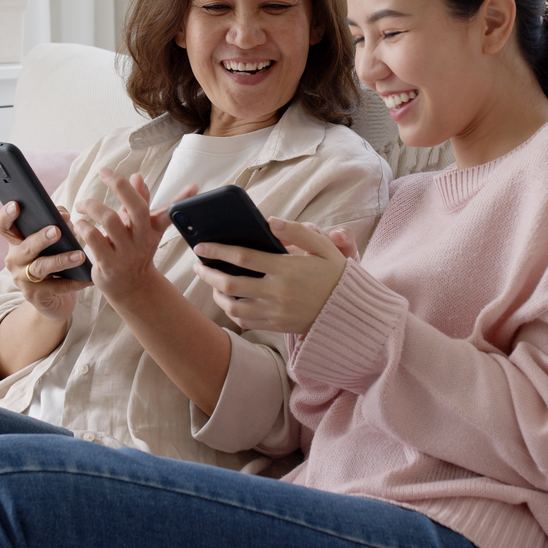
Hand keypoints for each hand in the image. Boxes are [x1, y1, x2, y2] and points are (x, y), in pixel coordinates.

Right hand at [0, 201, 90, 322]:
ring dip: (61, 260)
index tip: (16, 205)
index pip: (2, 226)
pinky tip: (88, 277)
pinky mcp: (35, 297)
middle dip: (41, 238)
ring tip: (80, 256)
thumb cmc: (54, 261)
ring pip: (40, 267)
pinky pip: (57, 287)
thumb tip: (63, 215)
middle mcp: (14, 260)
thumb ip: (57, 224)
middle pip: (25, 247)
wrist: (54, 299)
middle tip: (57, 230)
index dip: (6, 215)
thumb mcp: (54, 241)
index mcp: (16, 242)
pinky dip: (75, 282)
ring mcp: (22, 280)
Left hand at [73, 168, 196, 307]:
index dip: (171, 196)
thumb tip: (137, 177)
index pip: (164, 209)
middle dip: (120, 187)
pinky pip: (94, 239)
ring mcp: (125, 253)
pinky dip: (84, 227)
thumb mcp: (143, 227)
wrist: (132, 288)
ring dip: (93, 207)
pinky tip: (79, 224)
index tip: (159, 178)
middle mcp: (141, 240)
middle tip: (105, 173)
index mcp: (152, 229)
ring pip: (110, 221)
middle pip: (136, 209)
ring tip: (82, 205)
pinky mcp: (108, 265)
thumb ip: (140, 200)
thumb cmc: (136, 251)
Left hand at [193, 218, 350, 333]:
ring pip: (233, 306)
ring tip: (212, 282)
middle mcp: (278, 292)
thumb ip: (297, 231)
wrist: (350, 310)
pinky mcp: (277, 326)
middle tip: (197, 264)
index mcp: (286, 269)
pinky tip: (229, 300)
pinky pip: (245, 322)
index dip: (218, 250)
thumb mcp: (323, 247)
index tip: (201, 245)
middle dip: (208, 272)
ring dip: (216, 294)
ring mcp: (276, 312)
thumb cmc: (335, 273)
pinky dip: (231, 311)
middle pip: (231, 283)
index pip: (243, 257)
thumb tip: (270, 221)